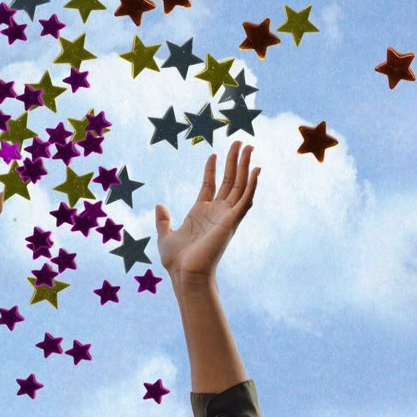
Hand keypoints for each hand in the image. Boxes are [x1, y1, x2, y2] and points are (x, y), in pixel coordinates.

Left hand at [155, 142, 259, 282]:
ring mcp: (226, 215)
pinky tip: (256, 170)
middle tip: (240, 142)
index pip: (210, 185)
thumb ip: (163, 220)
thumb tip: (160, 205)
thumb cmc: (176, 260)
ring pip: (239, 185)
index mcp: (200, 212)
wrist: (185, 273)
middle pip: (229, 180)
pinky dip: (252, 185)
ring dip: (245, 166)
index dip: (212, 169)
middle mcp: (216, 212)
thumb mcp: (165, 235)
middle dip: (234, 161)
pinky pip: (246, 199)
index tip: (213, 154)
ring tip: (249, 147)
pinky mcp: (232, 221)